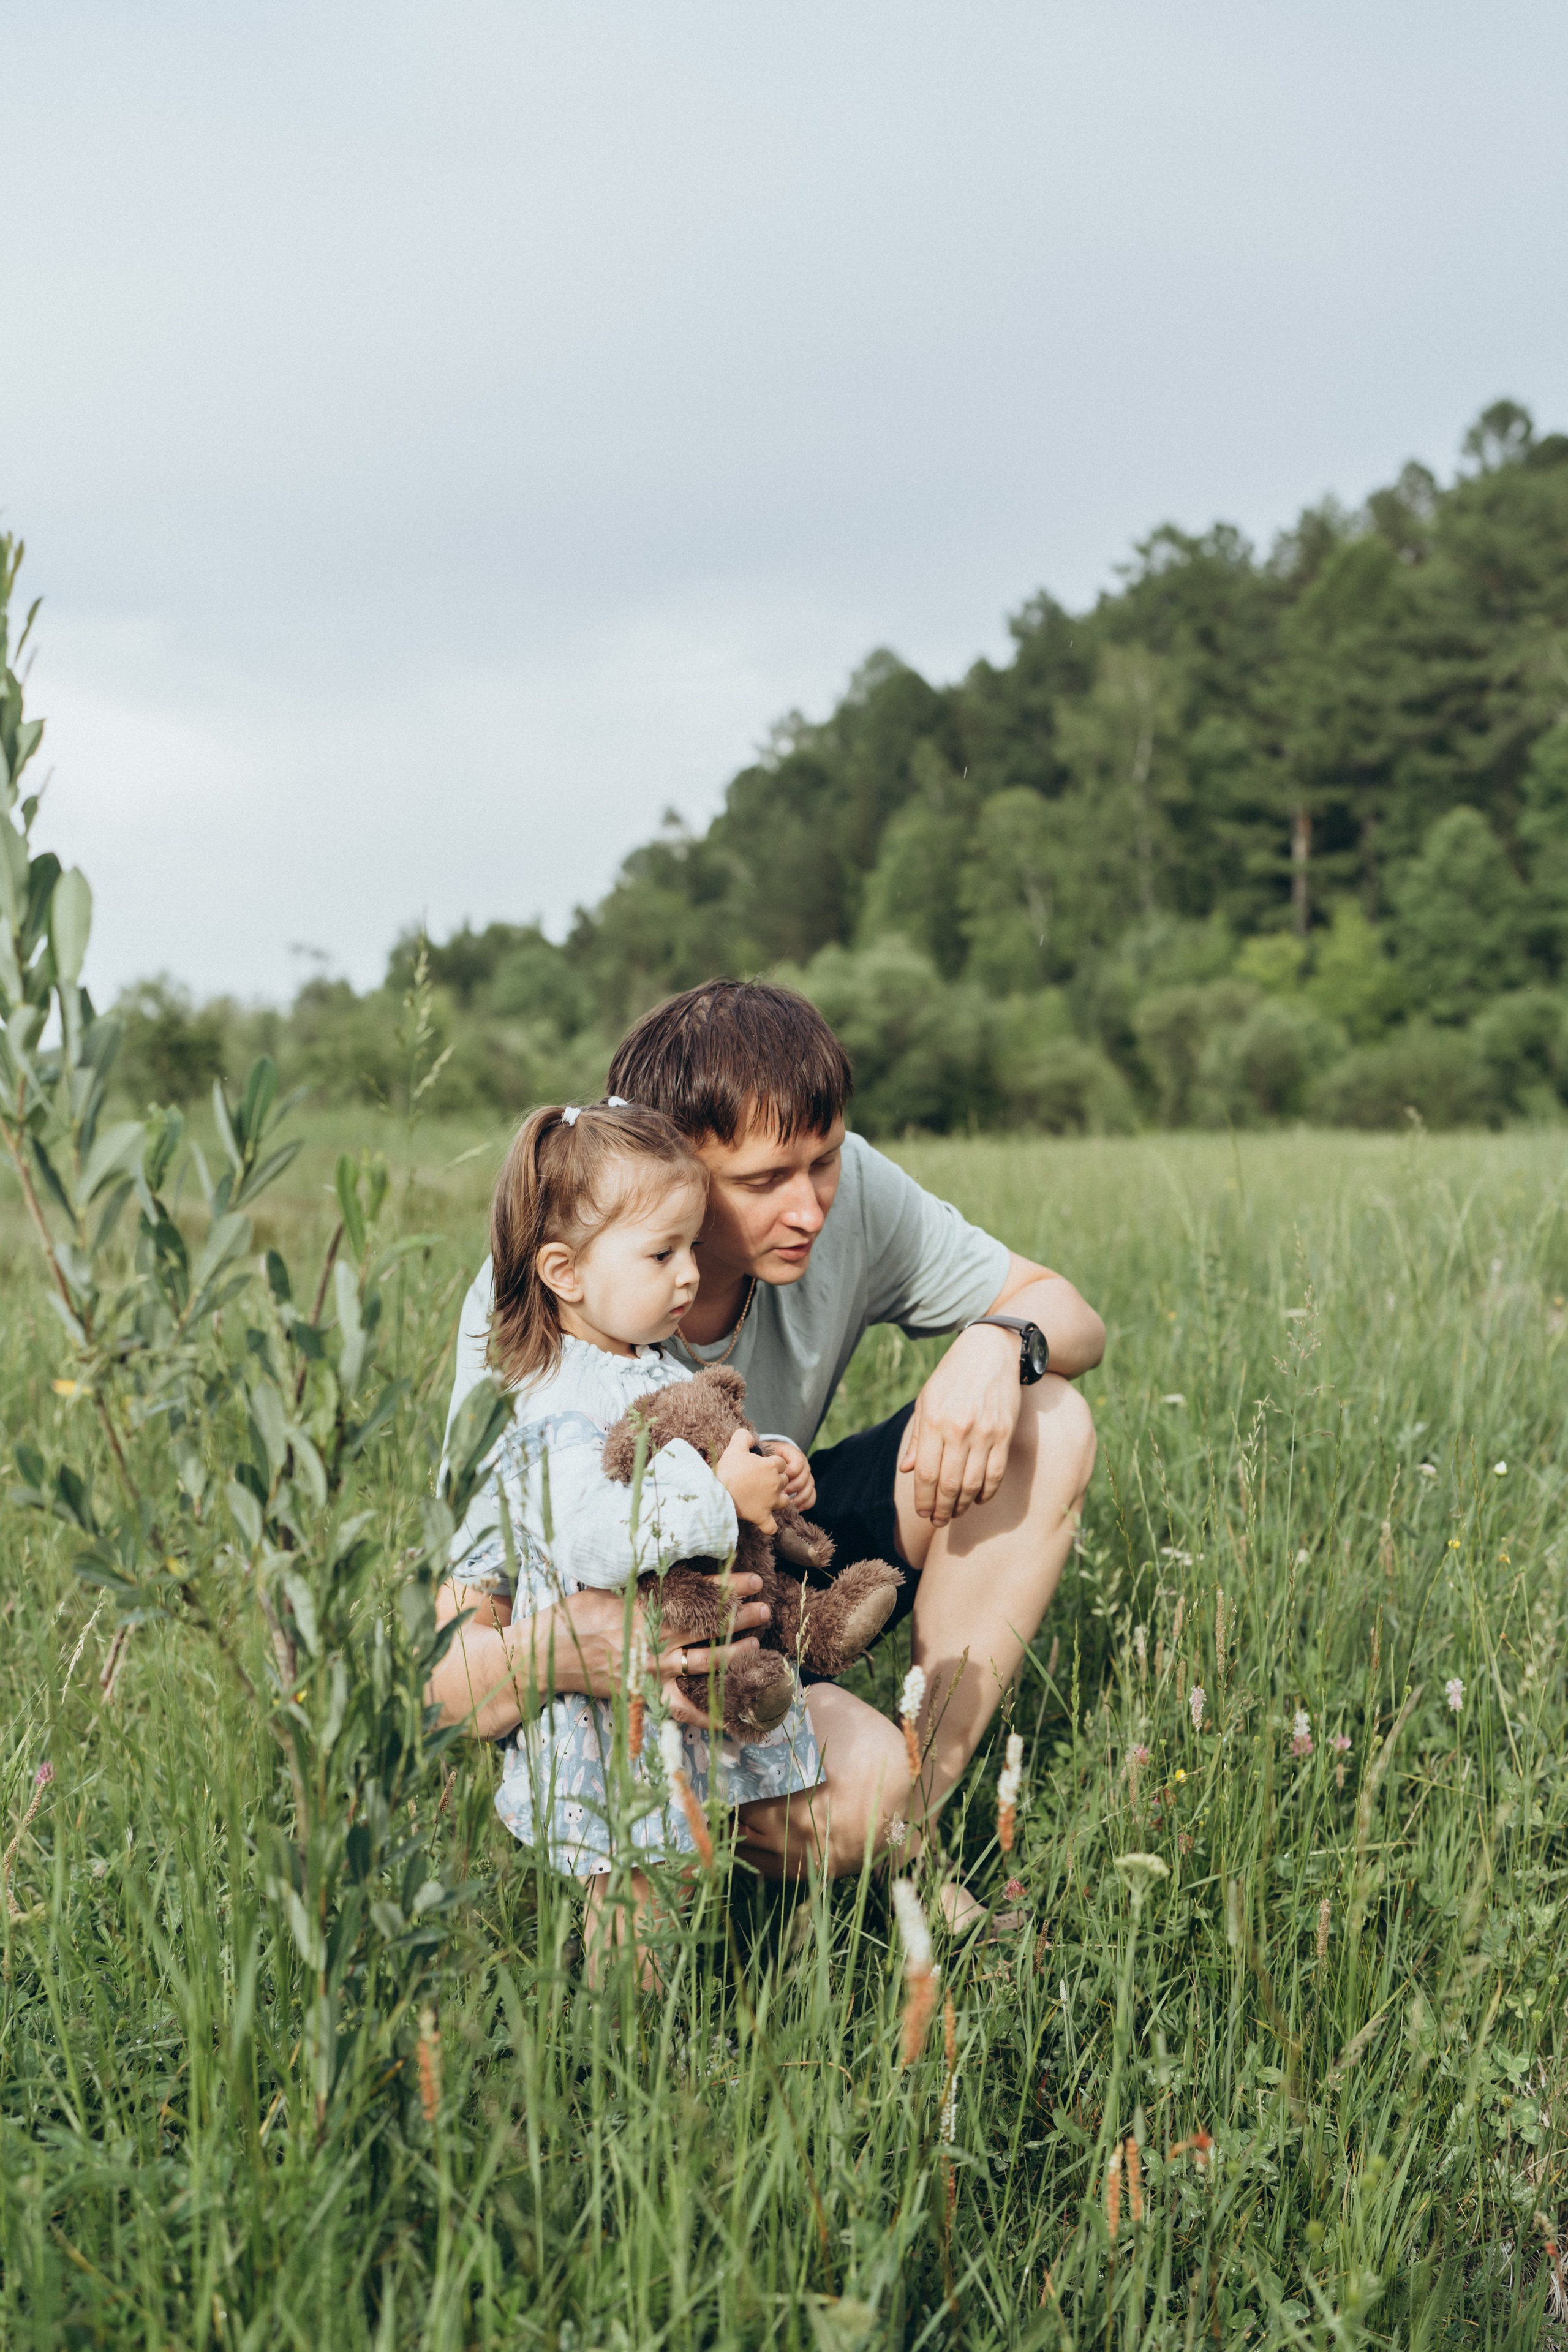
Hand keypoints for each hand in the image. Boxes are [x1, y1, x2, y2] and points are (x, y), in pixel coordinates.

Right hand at [554, 1581, 772, 1728]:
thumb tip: (670, 1560)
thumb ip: (642, 1579)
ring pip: (706, 1663)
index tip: (753, 1581)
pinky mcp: (646, 1693)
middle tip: (765, 1611)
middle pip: (710, 1627)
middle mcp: (657, 1638)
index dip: (730, 1588)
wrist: (550, 1655)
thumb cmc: (576, 1615)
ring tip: (757, 1644)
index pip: (700, 1595)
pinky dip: (707, 1713)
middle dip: (742, 1618)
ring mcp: (654, 1669)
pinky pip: (683, 1707)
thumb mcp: (609, 1585)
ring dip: (735, 1653)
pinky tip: (731, 1714)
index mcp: (649, 1607)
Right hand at [716, 1427, 786, 1531]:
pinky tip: (764, 1522)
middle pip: (784, 1481)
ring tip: (767, 1499)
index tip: (760, 1467)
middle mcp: (775, 1484)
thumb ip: (744, 1436)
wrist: (717, 1492)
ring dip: (778, 1500)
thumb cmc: (727, 1469)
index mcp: (772, 1466)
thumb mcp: (734, 1447)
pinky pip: (771, 1526)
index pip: (782, 1463)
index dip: (772, 1464)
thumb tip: (750, 1435)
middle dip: (775, 1480)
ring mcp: (771, 1502)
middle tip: (759, 1481)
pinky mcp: (762, 1517)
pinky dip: (769, 1526)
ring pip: (784, 1501)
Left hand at [758, 1436, 815, 1510]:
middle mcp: (802, 1463)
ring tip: (787, 1503)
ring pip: (809, 1487)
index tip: (777, 1478)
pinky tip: (796, 1508)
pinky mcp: (806, 1487)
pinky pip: (812, 1496)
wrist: (764, 1465)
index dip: (789, 1472)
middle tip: (780, 1493)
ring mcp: (805, 1475)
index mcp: (791, 1453)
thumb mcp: (761, 1454)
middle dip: (793, 1487)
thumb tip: (761, 1465)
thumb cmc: (760, 1459)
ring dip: (799, 1497)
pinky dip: (806, 1503)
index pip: (798, 1462)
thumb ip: (762, 1457)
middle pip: (805, 1476)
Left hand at [898, 1323, 1021, 1526]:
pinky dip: (987, 1492)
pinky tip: (978, 1499)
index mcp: (934, 1421)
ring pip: (972, 1483)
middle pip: (949, 1484)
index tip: (923, 1513)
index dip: (924, 1499)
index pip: (927, 1474)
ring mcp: (985, 1433)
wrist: (991, 1351)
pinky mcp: (1005, 1433)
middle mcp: (959, 1430)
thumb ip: (918, 1438)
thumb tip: (907, 1470)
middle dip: (942, 1510)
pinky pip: (996, 1473)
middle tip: (938, 1521)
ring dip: (962, 1505)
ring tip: (954, 1513)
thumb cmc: (952, 1376)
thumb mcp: (926, 1400)